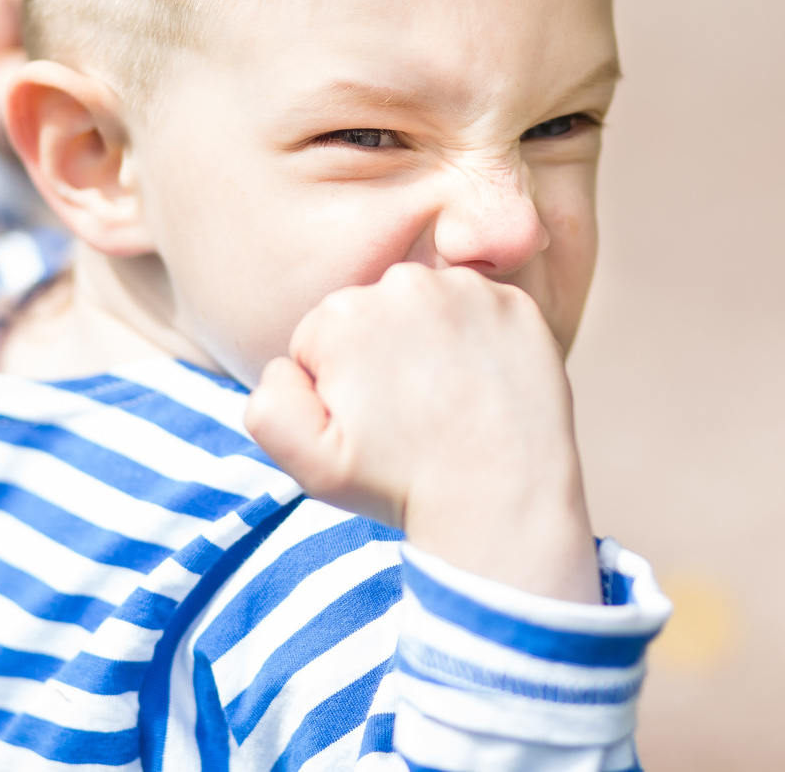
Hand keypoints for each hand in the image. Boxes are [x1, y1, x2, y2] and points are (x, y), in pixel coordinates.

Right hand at [245, 263, 599, 602]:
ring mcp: (469, 289)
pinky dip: (480, 342)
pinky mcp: (517, 304)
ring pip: (428, 309)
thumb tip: (286, 365)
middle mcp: (406, 282)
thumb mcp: (311, 464)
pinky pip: (482, 313)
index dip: (338, 386)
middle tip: (408, 415)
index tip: (370, 421)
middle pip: (375, 313)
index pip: (321, 339)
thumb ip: (267, 407)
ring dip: (430, 343)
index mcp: (343, 314)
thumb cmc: (402, 484)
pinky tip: (483, 389)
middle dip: (382, 356)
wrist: (503, 501)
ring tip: (446, 404)